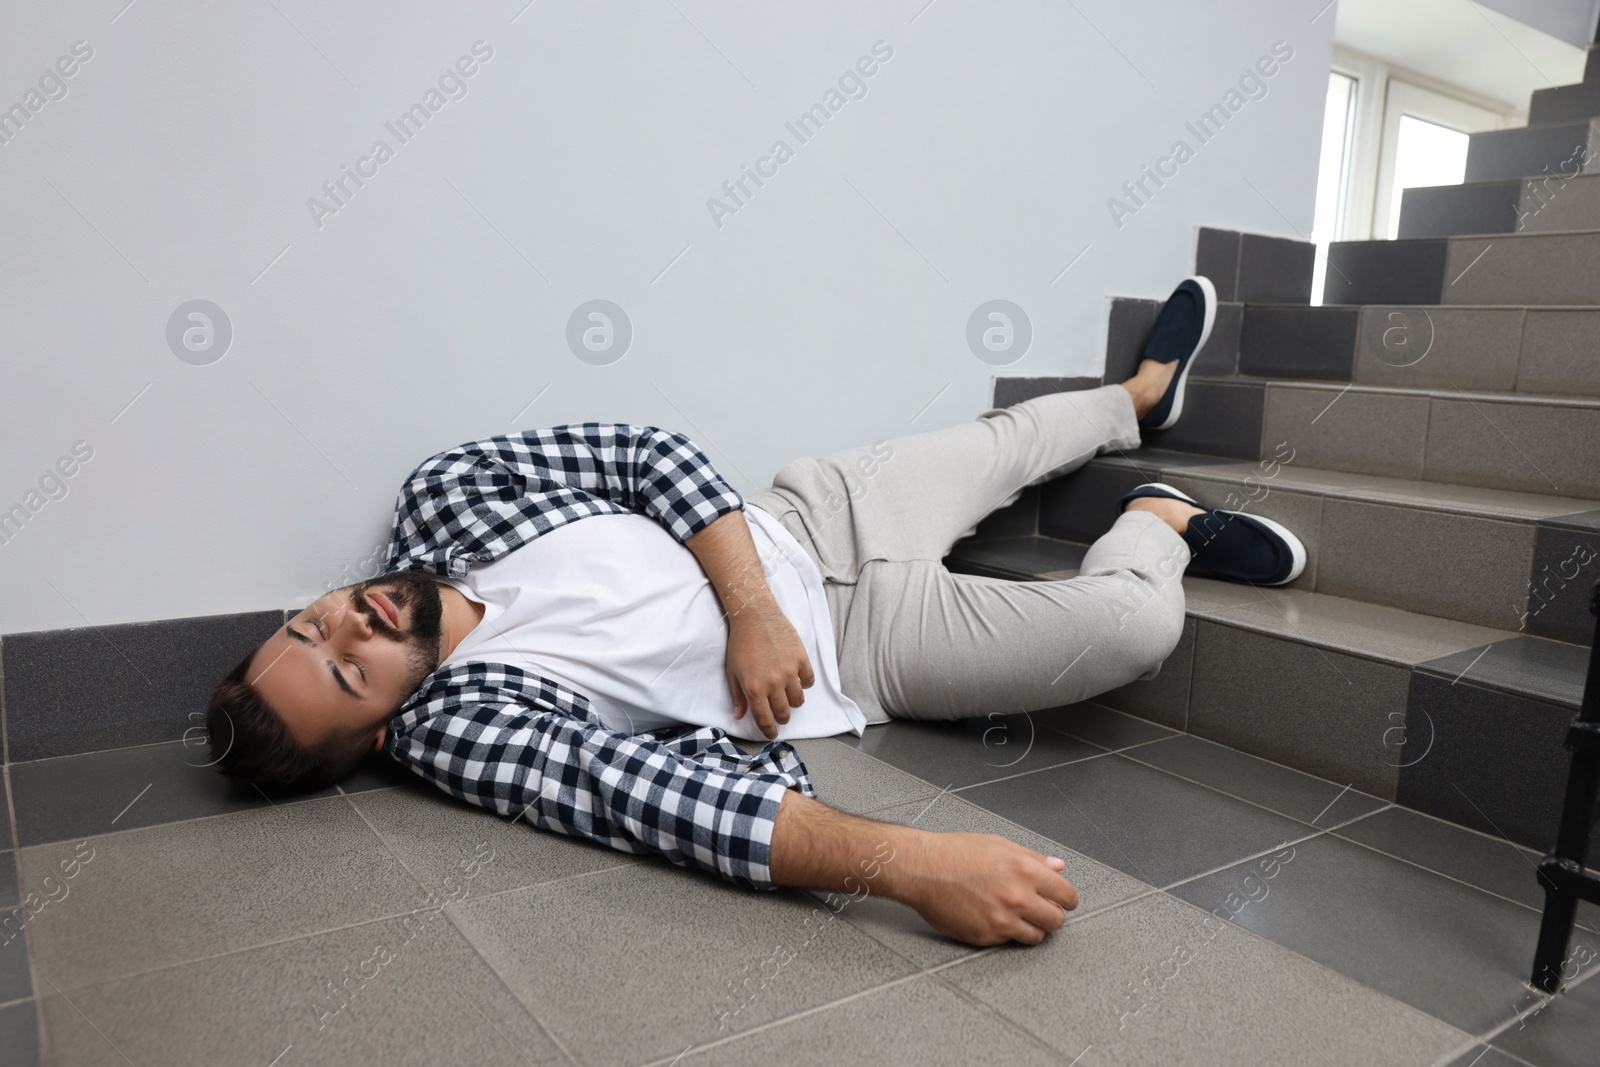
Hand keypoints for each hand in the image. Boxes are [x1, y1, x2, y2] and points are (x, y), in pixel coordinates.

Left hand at [726, 601, 814, 739]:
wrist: (755, 615)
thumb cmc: (741, 642)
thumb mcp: (733, 671)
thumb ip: (738, 696)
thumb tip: (739, 716)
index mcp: (754, 688)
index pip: (765, 719)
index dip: (769, 730)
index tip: (772, 733)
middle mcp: (773, 683)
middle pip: (783, 712)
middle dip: (782, 718)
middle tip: (780, 715)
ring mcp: (790, 671)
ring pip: (798, 700)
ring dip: (793, 703)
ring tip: (788, 697)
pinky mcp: (801, 659)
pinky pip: (808, 681)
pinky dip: (804, 684)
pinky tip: (797, 680)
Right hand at [891, 831, 1078, 945]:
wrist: (921, 868)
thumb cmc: (955, 853)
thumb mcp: (999, 845)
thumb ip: (1033, 858)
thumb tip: (1057, 866)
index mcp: (1025, 871)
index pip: (1066, 895)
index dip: (1066, 899)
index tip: (1064, 901)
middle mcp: (1018, 898)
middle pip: (1056, 920)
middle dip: (1050, 914)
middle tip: (1039, 908)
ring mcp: (1002, 921)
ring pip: (1036, 936)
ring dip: (1031, 927)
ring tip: (1015, 914)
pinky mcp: (986, 937)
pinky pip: (1009, 941)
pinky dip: (1005, 932)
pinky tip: (992, 916)